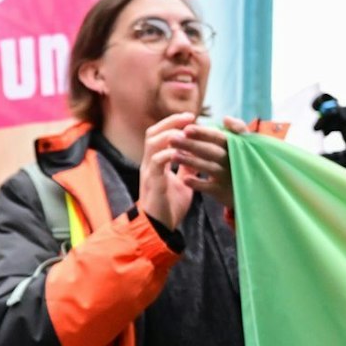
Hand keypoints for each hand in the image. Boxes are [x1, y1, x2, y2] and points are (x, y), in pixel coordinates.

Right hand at [139, 114, 199, 230]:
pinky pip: (157, 162)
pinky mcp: (152, 182)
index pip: (159, 135)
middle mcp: (149, 163)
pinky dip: (169, 154)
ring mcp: (149, 172)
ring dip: (169, 134)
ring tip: (185, 130)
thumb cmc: (169, 207)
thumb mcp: (182, 183)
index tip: (192, 117)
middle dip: (171, 122)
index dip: (173, 123)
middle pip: (152, 133)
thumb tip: (196, 155)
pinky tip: (182, 152)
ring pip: (152, 144)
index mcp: (155, 163)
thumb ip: (186, 169)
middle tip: (190, 117)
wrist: (160, 228)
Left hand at [169, 116, 247, 210]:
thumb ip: (237, 129)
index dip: (203, 133)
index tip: (186, 129)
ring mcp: (229, 176)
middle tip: (172, 139)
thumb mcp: (245, 143)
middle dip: (191, 145)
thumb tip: (226, 118)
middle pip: (212, 151)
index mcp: (237, 146)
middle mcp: (234, 160)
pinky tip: (184, 179)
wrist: (253, 189)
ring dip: (191, 161)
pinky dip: (198, 183)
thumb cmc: (241, 159)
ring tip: (173, 155)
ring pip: (209, 168)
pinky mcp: (224, 192)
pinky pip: (209, 188)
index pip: (219, 137)